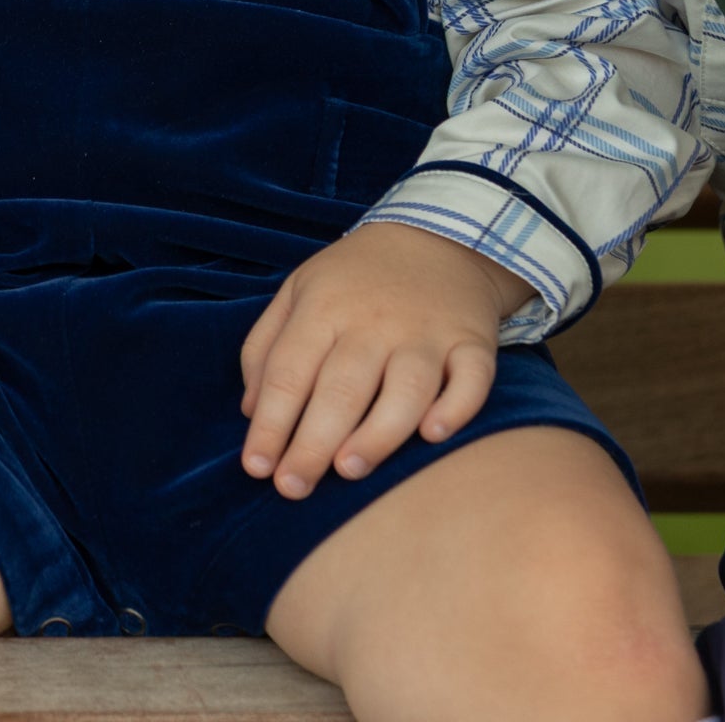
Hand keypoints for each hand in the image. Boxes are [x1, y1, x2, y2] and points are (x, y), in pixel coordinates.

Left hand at [239, 222, 531, 499]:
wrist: (437, 236)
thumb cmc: (353, 280)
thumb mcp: (297, 291)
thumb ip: (265, 348)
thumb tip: (252, 412)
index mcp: (324, 307)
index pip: (290, 371)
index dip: (270, 423)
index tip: (256, 468)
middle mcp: (375, 320)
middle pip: (342, 388)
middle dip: (313, 443)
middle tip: (293, 488)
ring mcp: (427, 332)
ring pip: (406, 387)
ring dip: (378, 433)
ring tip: (348, 470)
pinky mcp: (472, 342)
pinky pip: (471, 378)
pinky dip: (456, 407)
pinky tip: (433, 434)